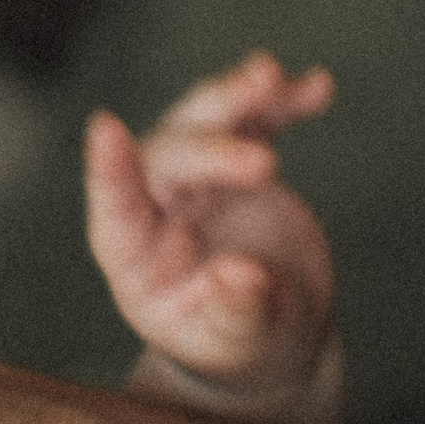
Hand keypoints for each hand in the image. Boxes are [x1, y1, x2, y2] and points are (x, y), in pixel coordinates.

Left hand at [84, 52, 344, 423]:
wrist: (275, 331)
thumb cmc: (243, 347)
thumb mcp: (242, 342)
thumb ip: (238, 312)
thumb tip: (240, 277)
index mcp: (137, 258)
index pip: (115, 209)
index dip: (109, 171)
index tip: (106, 128)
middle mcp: (157, 208)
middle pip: (170, 157)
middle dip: (213, 152)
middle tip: (265, 167)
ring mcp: (197, 180)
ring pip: (204, 120)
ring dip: (236, 96)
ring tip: (270, 76)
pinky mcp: (239, 162)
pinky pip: (255, 119)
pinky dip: (283, 102)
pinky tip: (318, 87)